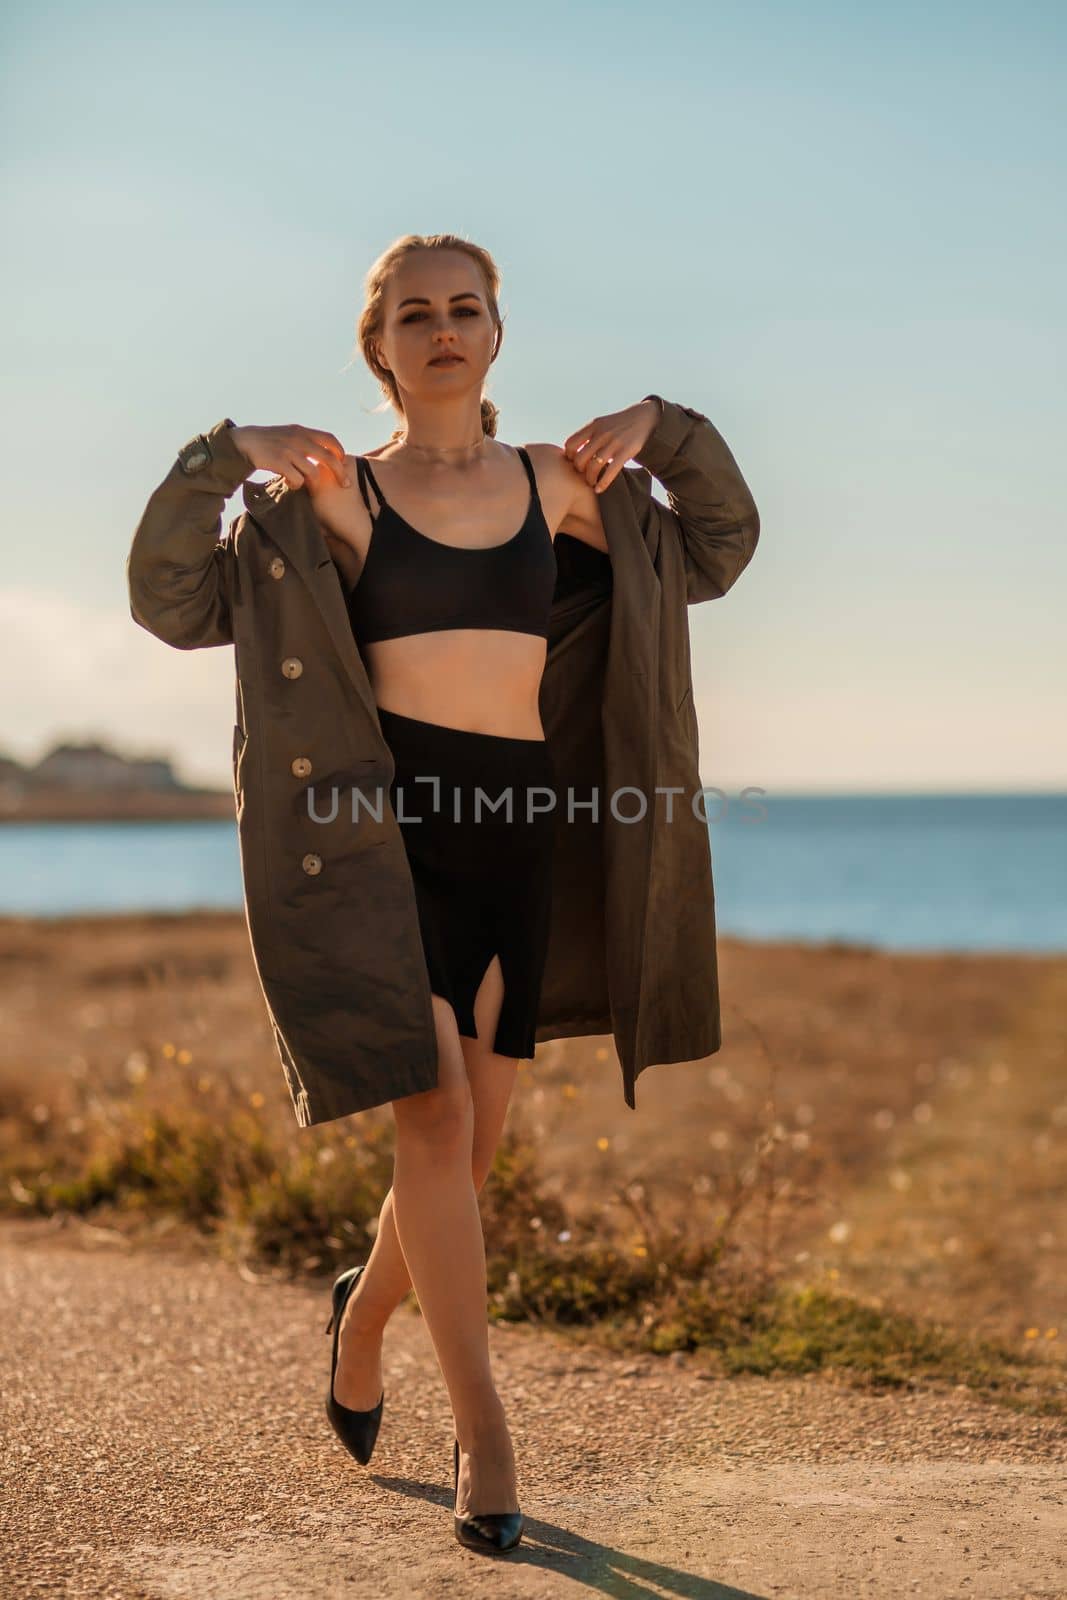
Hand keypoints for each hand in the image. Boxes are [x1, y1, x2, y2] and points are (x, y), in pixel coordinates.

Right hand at [229, 423, 350, 490]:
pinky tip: (289, 482)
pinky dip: (296, 484)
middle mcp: (299, 439)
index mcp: (302, 431)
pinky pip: (298, 480)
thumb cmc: (268, 442)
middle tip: (345, 485)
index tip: (343, 463)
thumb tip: (325, 452)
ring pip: (314, 473)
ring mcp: (290, 451)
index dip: (340, 451)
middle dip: (340, 473)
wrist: (244, 443)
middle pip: (330, 458)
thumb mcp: (288, 434)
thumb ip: (305, 440)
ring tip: (299, 480)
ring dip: (310, 481)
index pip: (330, 439)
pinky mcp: (280, 463)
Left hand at [561, 398, 661, 493]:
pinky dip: (603, 483)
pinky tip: (599, 489)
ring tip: (591, 483)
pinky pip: (610, 471)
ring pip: (593, 466)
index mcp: (592, 426)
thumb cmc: (617, 425)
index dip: (569, 457)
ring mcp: (613, 442)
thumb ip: (586, 435)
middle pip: (580, 458)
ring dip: (589, 479)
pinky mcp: (625, 452)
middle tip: (582, 475)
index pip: (570, 444)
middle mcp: (601, 433)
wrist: (643, 418)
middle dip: (579, 471)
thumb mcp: (600, 424)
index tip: (574, 462)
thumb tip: (569, 454)